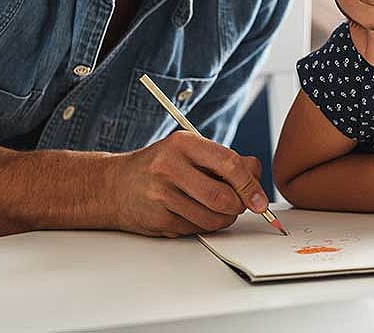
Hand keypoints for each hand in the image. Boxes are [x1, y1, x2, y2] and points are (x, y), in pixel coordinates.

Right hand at [109, 130, 268, 236]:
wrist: (113, 186)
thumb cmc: (160, 167)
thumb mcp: (190, 151)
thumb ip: (225, 160)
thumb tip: (256, 175)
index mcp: (184, 143)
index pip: (229, 164)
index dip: (250, 185)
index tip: (260, 200)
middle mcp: (170, 167)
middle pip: (223, 197)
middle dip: (238, 206)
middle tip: (238, 205)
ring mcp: (161, 194)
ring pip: (213, 219)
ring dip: (223, 219)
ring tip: (214, 208)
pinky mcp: (157, 219)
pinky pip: (196, 230)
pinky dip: (202, 226)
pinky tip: (190, 213)